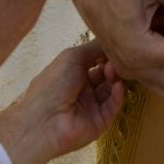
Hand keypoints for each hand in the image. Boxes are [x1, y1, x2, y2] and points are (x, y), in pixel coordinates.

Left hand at [0, 41, 124, 163]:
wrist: (45, 120)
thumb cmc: (54, 83)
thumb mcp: (72, 57)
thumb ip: (94, 48)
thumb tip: (111, 41)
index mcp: (71, 74)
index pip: (94, 62)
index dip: (104, 55)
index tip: (116, 47)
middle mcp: (81, 89)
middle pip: (104, 75)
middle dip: (111, 66)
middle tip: (116, 61)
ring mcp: (91, 106)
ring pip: (109, 90)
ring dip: (114, 79)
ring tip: (114, 71)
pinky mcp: (100, 121)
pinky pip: (112, 107)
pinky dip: (117, 95)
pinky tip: (118, 86)